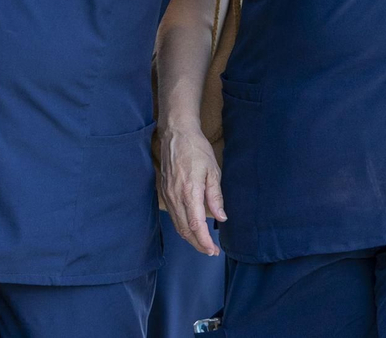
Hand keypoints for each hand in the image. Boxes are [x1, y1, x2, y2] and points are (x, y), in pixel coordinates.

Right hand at [156, 124, 225, 255]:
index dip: (203, 241)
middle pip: (184, 229)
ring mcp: (168, 194)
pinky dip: (182, 226)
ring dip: (189, 237)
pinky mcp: (164, 191)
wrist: (176, 134)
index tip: (213, 250)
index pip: (195, 225)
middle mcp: (175, 196)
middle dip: (197, 244)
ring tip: (203, 243)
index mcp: (189, 191)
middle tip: (211, 251)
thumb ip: (215, 197)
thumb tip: (221, 218)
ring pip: (177, 224)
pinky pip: (173, 215)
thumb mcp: (213, 171)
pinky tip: (191, 228)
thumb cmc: (196, 149)